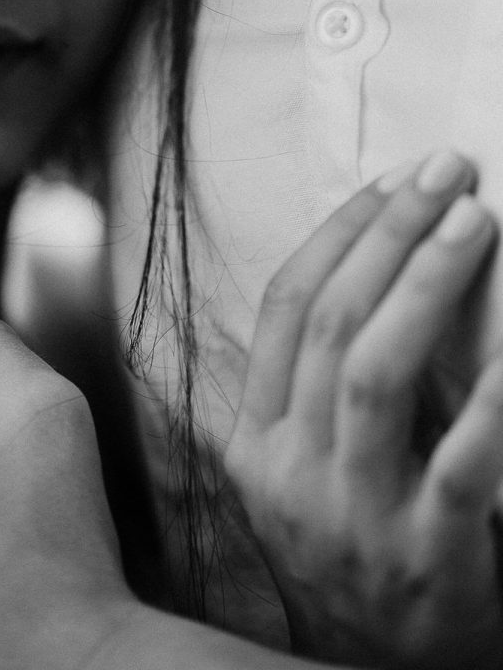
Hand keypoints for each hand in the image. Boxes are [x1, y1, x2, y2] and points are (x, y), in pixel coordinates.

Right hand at [225, 151, 502, 669]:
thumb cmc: (358, 550)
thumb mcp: (308, 472)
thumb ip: (322, 386)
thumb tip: (385, 260)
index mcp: (255, 443)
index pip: (283, 308)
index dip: (340, 234)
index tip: (393, 181)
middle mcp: (289, 474)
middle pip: (330, 323)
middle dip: (389, 234)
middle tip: (446, 172)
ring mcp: (354, 520)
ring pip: (372, 375)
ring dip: (425, 284)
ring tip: (474, 220)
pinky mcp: (429, 561)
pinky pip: (460, 465)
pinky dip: (491, 400)